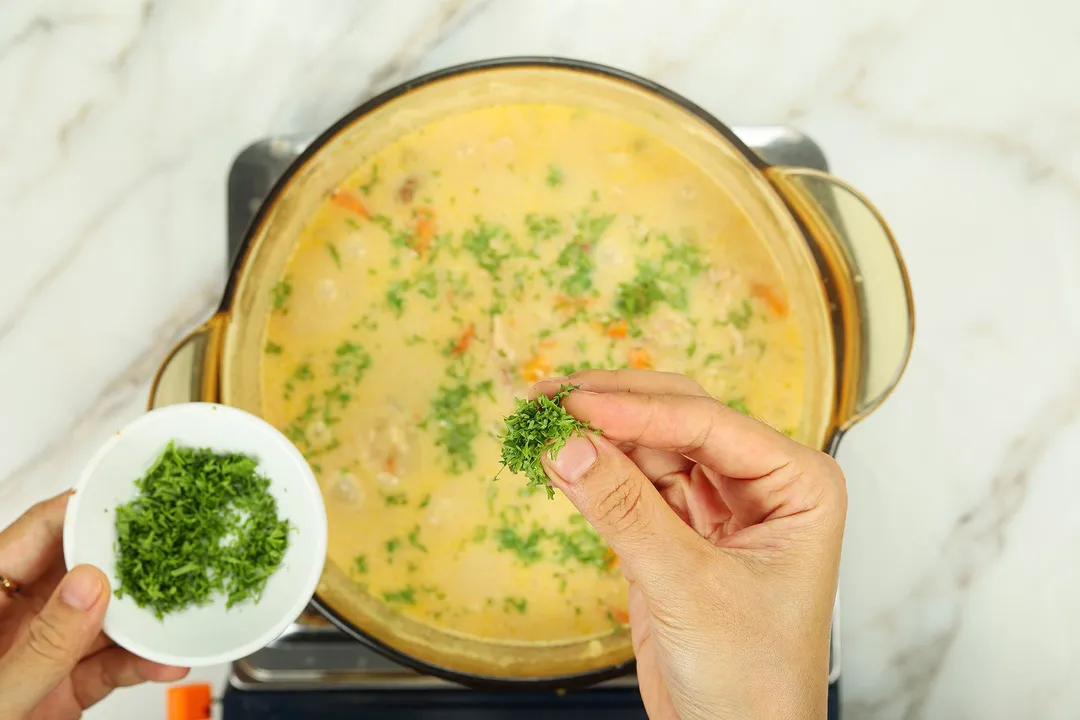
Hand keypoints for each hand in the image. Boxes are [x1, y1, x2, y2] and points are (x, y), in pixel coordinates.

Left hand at [0, 492, 188, 719]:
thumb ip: (41, 645)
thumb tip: (90, 585)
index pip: (36, 534)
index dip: (82, 512)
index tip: (132, 501)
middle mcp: (11, 618)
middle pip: (79, 571)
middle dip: (129, 563)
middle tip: (177, 550)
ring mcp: (40, 652)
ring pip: (103, 618)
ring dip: (145, 620)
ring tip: (181, 612)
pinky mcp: (64, 689)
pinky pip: (109, 664)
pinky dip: (141, 664)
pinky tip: (166, 661)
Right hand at [535, 370, 844, 719]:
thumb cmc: (753, 679)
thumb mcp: (687, 588)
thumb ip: (626, 511)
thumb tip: (568, 444)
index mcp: (797, 484)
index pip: (709, 424)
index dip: (636, 410)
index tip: (575, 405)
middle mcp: (761, 483)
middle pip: (679, 418)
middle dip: (614, 407)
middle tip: (551, 400)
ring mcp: (718, 505)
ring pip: (651, 445)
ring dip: (597, 435)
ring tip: (543, 424)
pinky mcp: (678, 530)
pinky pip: (633, 484)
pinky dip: (595, 471)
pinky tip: (560, 459)